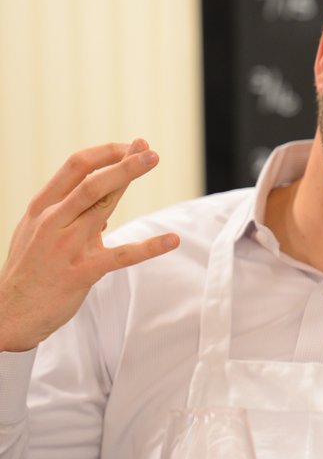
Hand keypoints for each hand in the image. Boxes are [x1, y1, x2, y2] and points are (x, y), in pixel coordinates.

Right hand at [0, 139, 178, 351]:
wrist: (10, 313)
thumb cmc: (30, 269)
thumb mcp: (38, 231)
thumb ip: (68, 211)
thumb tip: (103, 196)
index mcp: (43, 207)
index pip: (75, 168)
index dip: (106, 153)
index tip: (132, 146)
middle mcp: (53, 221)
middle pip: (91, 181)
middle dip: (122, 162)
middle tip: (149, 149)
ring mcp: (67, 245)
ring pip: (102, 205)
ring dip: (128, 180)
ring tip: (153, 161)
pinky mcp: (82, 272)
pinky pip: (122, 255)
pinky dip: (149, 247)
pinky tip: (171, 240)